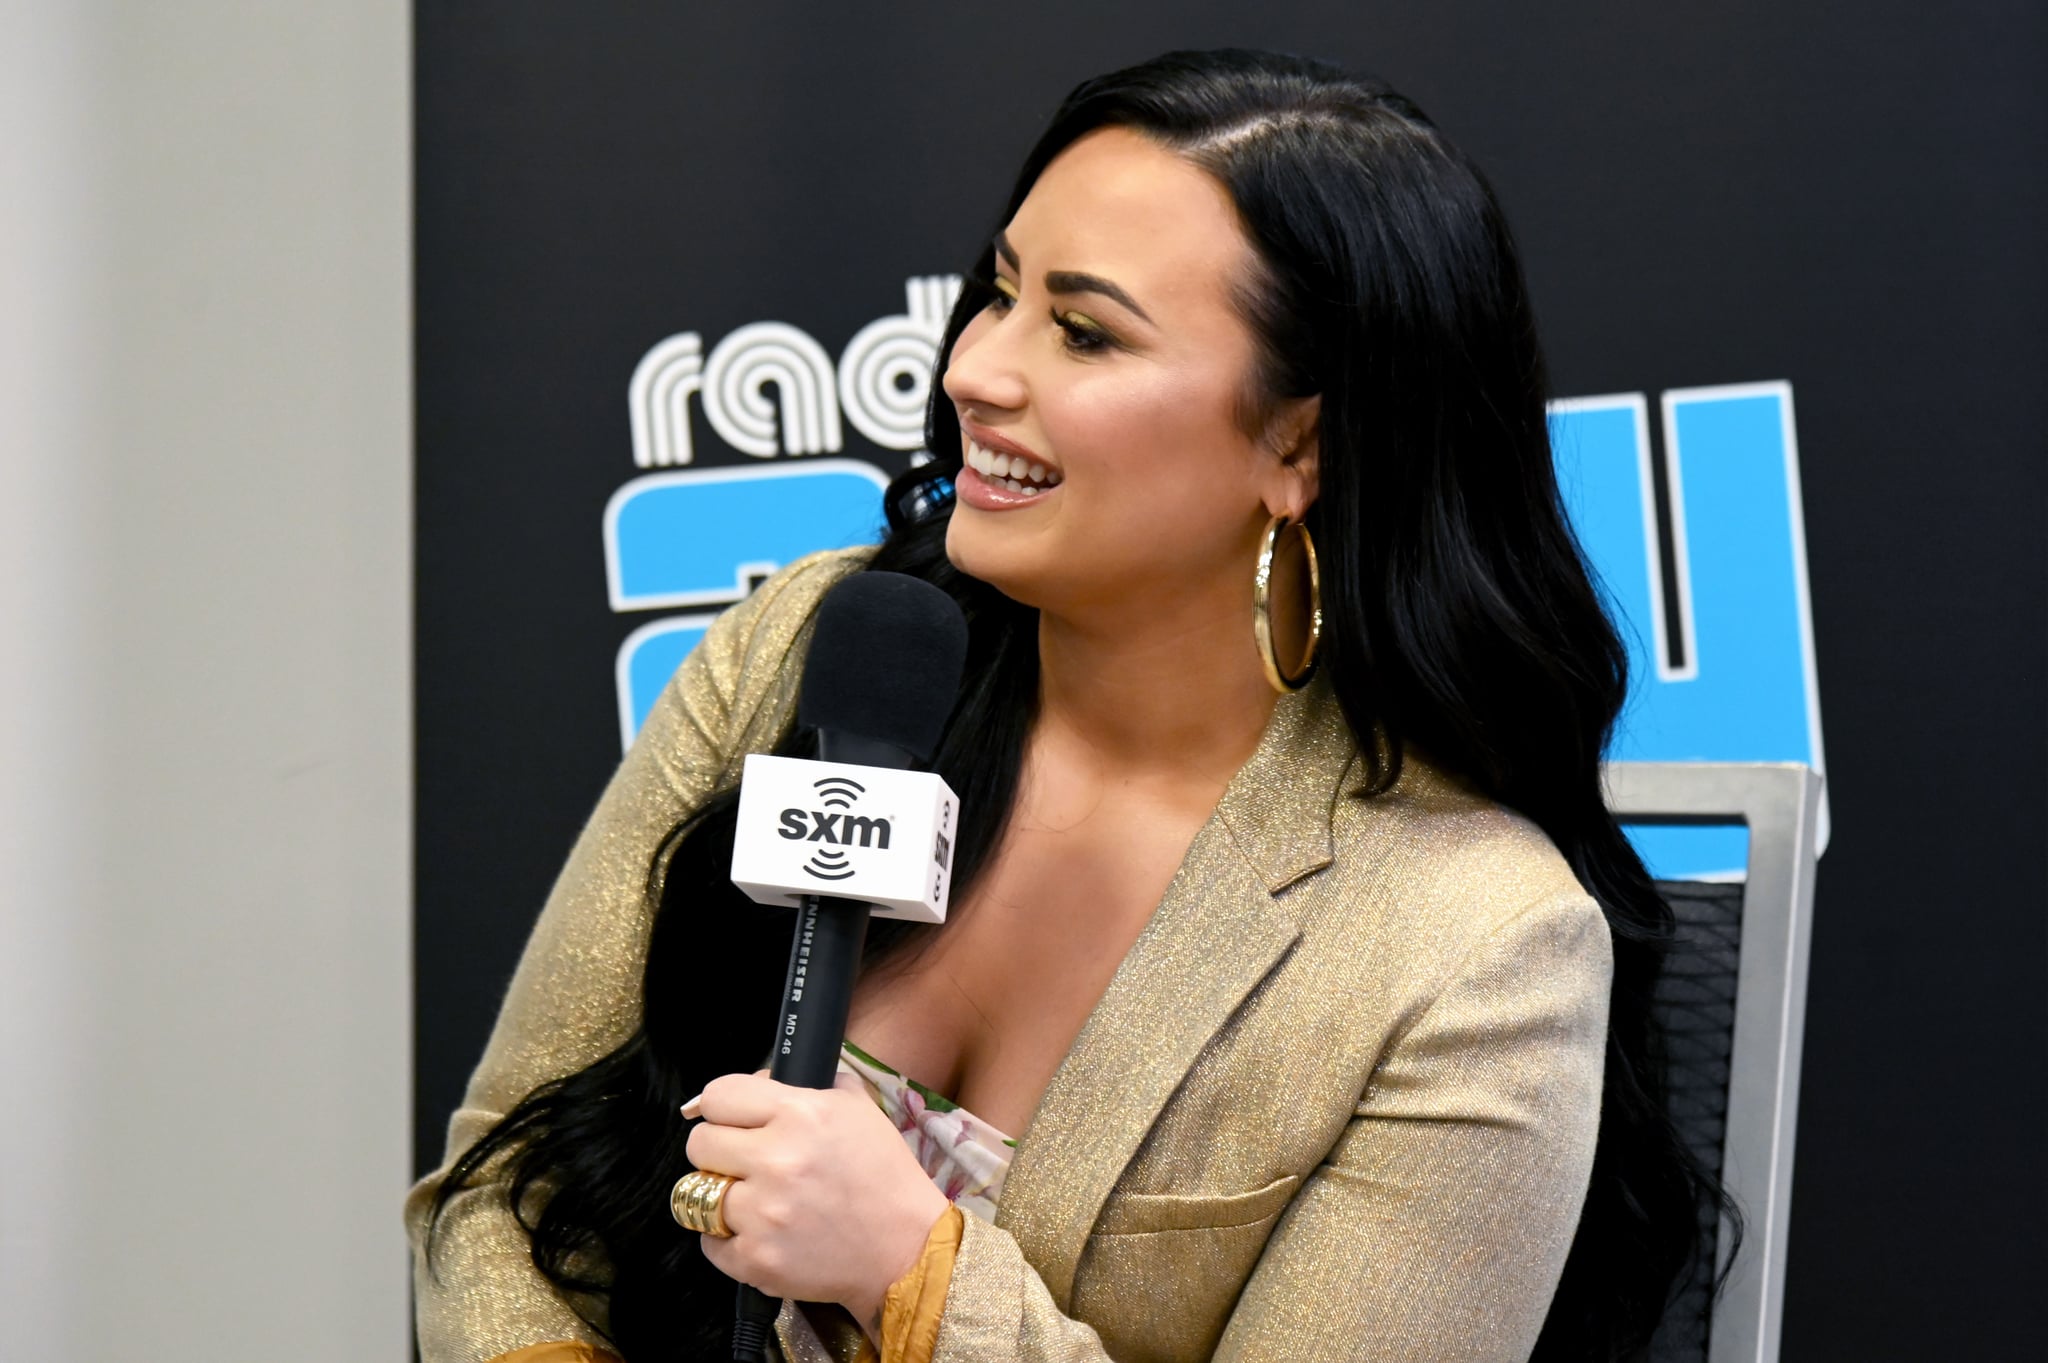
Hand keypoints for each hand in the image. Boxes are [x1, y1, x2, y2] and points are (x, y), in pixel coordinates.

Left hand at [684, 1069, 951, 1329]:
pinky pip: (709, 1243)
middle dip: (718, 1150)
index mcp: (799, 1114)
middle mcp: (776, 1160)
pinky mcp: (756, 1260)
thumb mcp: (857, 1108)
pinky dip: (727, 1239)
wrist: (906, 1248)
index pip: (717, 1095)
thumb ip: (807, 1085)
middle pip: (698, 1144)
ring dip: (721, 1195)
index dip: (723, 1107)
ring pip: (697, 1194)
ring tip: (751, 1199)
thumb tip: (759, 1080)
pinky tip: (759, 1232)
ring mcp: (763, 1214)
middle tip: (744, 1161)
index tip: (732, 1120)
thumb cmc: (882, 1175)